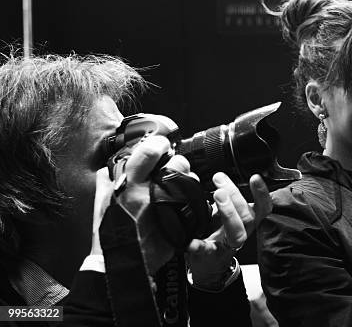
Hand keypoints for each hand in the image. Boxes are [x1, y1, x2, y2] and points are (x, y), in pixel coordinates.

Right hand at [90, 135, 195, 273]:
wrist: (121, 263)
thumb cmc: (109, 234)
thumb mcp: (102, 204)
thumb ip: (105, 183)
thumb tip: (106, 169)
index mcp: (129, 186)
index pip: (148, 152)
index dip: (158, 143)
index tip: (161, 144)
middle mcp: (150, 194)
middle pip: (177, 164)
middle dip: (180, 163)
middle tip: (175, 168)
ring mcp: (167, 207)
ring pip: (189, 182)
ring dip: (188, 180)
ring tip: (178, 188)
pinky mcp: (179, 221)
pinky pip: (193, 201)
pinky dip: (191, 198)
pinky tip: (183, 202)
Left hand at [186, 172, 271, 289]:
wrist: (207, 264)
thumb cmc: (216, 233)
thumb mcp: (222, 211)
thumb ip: (221, 193)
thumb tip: (211, 171)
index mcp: (246, 220)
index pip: (262, 207)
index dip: (262, 194)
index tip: (255, 177)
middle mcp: (242, 232)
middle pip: (247, 215)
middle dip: (235, 196)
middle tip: (220, 181)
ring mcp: (227, 244)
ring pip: (237, 232)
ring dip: (229, 212)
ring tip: (216, 195)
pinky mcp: (211, 256)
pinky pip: (207, 250)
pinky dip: (199, 244)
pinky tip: (191, 240)